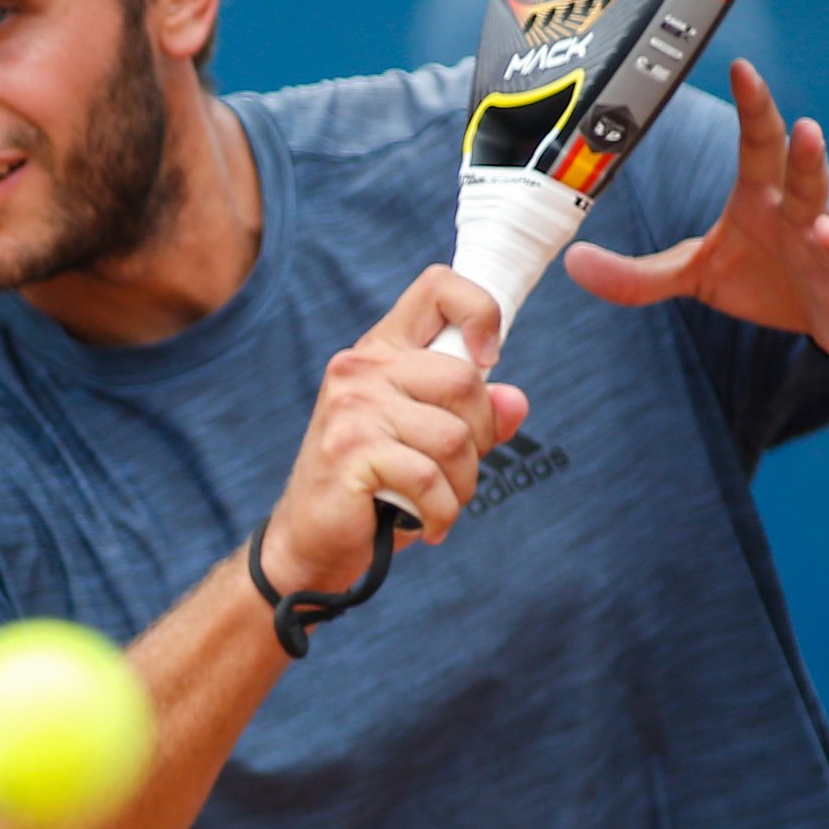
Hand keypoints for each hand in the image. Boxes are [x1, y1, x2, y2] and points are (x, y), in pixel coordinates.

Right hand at [262, 268, 529, 592]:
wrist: (312, 541)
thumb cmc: (377, 488)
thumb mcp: (433, 446)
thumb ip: (475, 419)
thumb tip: (516, 401)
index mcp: (384, 351)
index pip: (438, 287)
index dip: (480, 311)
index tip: (489, 359)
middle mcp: (362, 366)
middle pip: (464, 380)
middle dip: (481, 438)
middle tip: (458, 473)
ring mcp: (352, 406)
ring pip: (453, 438)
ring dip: (462, 486)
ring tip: (440, 504)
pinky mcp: (349, 449)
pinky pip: (428, 478)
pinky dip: (442, 512)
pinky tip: (428, 525)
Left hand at [561, 58, 828, 364]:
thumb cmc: (767, 275)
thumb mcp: (696, 271)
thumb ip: (638, 274)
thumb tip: (573, 262)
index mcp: (763, 200)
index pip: (758, 145)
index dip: (753, 107)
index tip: (743, 68)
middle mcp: (802, 220)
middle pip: (806, 181)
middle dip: (807, 157)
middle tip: (807, 128)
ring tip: (828, 231)